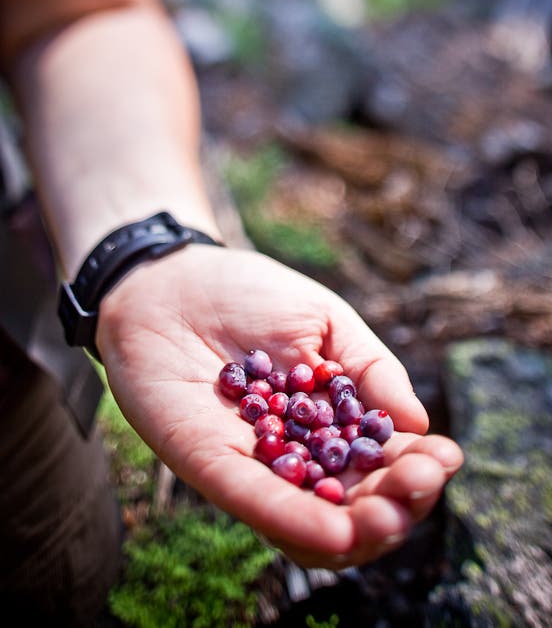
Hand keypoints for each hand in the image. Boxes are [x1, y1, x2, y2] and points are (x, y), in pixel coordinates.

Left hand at [97, 246, 462, 568]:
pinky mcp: (211, 466)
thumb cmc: (250, 294)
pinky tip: (336, 530)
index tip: (445, 457)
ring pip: (311, 522)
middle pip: (354, 504)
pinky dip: (297, 519)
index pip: (381, 463)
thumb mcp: (326, 320)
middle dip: (395, 505)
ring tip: (386, 516)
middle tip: (419, 483)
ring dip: (356, 531)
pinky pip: (257, 502)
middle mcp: (297, 455)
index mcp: (330, 423)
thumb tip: (420, 424)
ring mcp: (256, 465)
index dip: (416, 468)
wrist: (173, 280)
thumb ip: (370, 370)